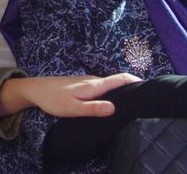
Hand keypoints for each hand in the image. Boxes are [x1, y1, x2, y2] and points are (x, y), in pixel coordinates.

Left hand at [0, 73, 141, 117]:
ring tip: (133, 99)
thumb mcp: (73, 108)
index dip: (136, 80)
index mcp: (94, 85)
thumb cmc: (53, 100)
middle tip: (147, 96)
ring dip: (122, 89)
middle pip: (118, 81)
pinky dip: (112, 90)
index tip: (151, 85)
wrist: (35, 89)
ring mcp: (88, 82)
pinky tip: (113, 99)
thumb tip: (114, 108)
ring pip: (110, 84)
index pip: (120, 79)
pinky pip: (103, 86)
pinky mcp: (83, 85)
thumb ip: (93, 108)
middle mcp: (93, 80)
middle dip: (133, 86)